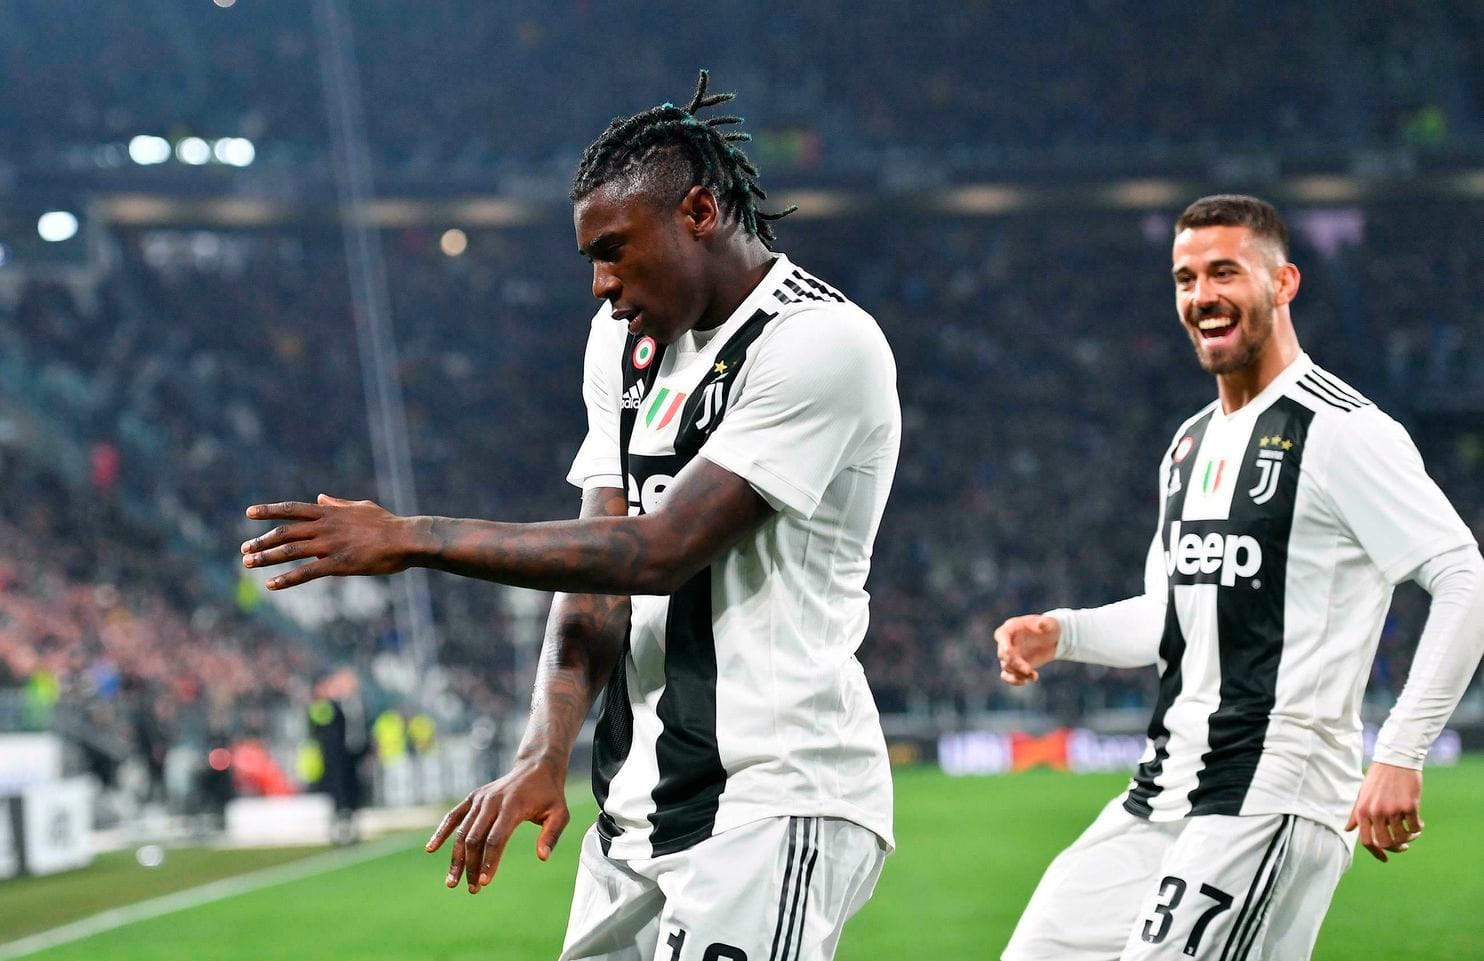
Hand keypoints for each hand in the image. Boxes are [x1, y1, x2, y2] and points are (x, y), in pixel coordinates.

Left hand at [241, 494, 421, 588]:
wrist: (405, 539)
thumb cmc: (387, 523)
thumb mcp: (360, 507)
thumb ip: (337, 504)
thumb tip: (321, 497)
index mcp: (329, 513)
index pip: (292, 510)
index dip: (269, 511)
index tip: (249, 513)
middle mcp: (325, 527)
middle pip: (284, 532)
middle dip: (261, 540)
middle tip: (244, 549)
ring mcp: (330, 546)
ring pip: (290, 551)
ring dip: (266, 558)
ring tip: (248, 564)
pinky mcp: (338, 564)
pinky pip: (306, 572)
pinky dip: (286, 579)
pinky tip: (271, 585)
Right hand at [425, 757, 570, 893]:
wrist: (536, 768)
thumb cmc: (549, 795)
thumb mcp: (560, 813)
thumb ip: (552, 835)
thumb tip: (542, 857)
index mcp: (512, 806)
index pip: (496, 839)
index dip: (489, 861)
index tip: (485, 883)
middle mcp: (492, 802)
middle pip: (475, 838)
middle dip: (471, 866)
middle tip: (472, 889)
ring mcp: (479, 799)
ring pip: (462, 832)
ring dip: (456, 858)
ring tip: (452, 882)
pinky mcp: (473, 798)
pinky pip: (453, 816)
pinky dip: (441, 831)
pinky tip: (431, 849)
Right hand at [993, 614, 1060, 684]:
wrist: (1052, 639)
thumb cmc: (1050, 628)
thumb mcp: (1051, 624)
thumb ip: (1046, 623)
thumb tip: (1042, 623)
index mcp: (1011, 627)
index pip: (1001, 635)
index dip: (1003, 643)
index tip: (1008, 651)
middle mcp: (1007, 641)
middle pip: (1003, 655)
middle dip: (1015, 664)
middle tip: (1030, 670)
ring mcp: (1009, 655)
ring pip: (1006, 667)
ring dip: (1019, 674)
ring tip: (1034, 676)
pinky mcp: (1014, 666)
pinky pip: (1007, 676)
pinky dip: (1014, 681)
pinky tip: (1026, 681)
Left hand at [1345, 762, 1422, 862]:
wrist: (1395, 760)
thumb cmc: (1377, 778)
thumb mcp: (1362, 794)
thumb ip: (1356, 814)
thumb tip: (1347, 829)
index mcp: (1362, 810)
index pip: (1366, 841)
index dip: (1376, 853)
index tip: (1385, 859)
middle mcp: (1376, 812)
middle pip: (1387, 843)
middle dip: (1397, 848)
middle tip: (1404, 845)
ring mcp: (1393, 809)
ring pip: (1403, 837)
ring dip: (1409, 838)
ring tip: (1412, 832)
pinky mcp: (1409, 806)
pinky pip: (1415, 827)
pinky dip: (1418, 828)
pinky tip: (1419, 823)